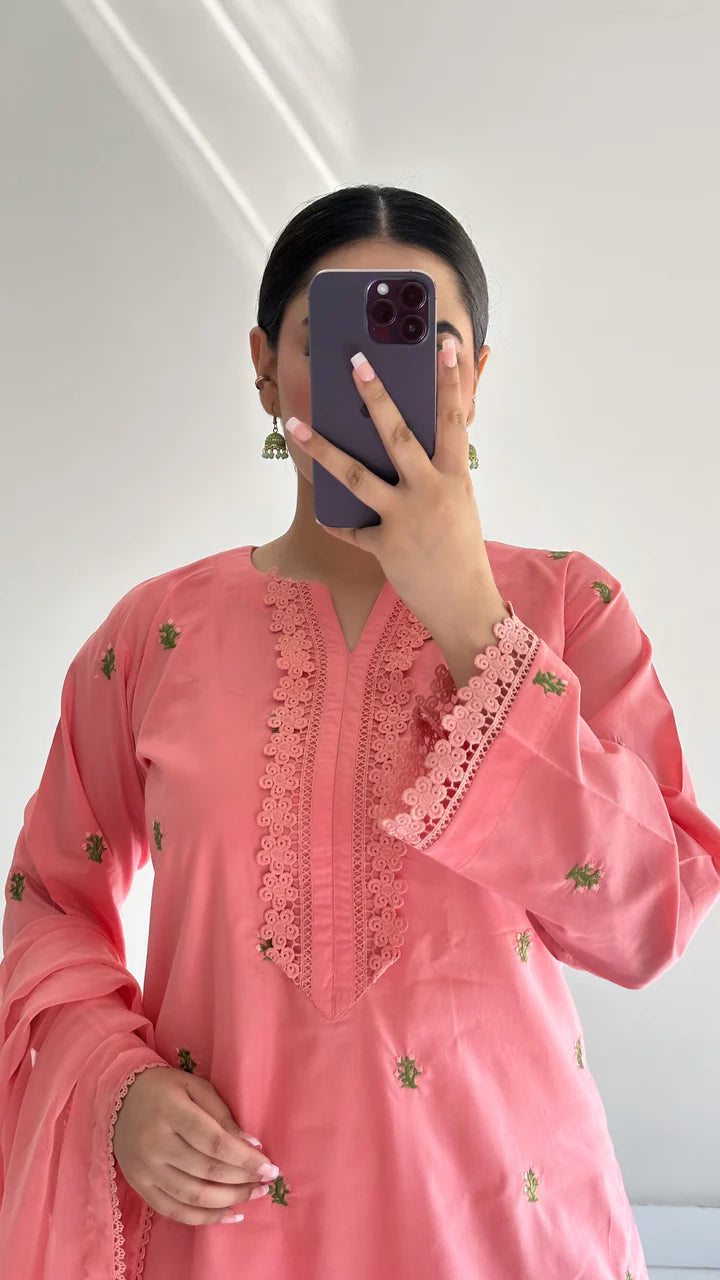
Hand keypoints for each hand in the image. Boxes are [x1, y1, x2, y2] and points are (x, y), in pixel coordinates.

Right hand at [112, 1066, 279, 1225]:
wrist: (117, 1098)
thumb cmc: (164, 1089)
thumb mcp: (195, 1087)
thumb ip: (222, 1114)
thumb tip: (250, 1144)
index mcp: (171, 1112)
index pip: (214, 1142)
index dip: (244, 1158)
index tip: (269, 1166)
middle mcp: (155, 1144)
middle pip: (206, 1171)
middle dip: (242, 1180)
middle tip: (267, 1182)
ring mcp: (145, 1169)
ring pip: (192, 1196)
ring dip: (229, 1201)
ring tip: (254, 1196)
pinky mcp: (140, 1186)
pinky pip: (174, 1211)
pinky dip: (203, 1219)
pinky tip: (229, 1215)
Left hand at [283, 337, 502, 640]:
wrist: (464, 604)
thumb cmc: (460, 549)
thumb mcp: (459, 502)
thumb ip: (440, 469)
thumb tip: (415, 438)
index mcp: (454, 476)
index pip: (453, 419)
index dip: (449, 380)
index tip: (442, 344)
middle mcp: (430, 491)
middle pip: (397, 435)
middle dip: (376, 395)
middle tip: (355, 361)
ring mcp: (404, 517)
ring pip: (356, 475)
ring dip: (322, 448)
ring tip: (294, 424)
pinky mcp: (384, 545)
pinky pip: (349, 527)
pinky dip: (334, 519)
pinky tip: (320, 509)